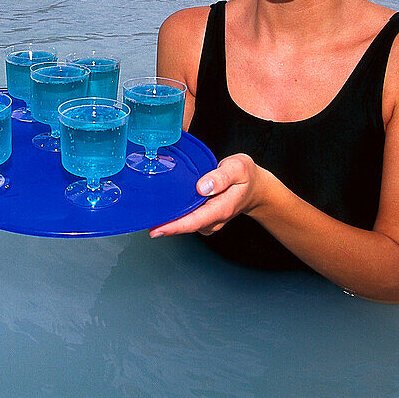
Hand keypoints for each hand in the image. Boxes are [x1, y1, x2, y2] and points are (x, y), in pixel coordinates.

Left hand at [149, 153, 269, 236]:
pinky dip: (174, 215)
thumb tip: (203, 187)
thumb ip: (221, 176)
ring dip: (168, 220)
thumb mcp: (238, 167)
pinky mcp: (204, 218)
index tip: (157, 230)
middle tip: (143, 220)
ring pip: (185, 223)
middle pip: (185, 225)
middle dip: (165, 225)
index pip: (194, 220)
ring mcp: (208, 221)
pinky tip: (163, 208)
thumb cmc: (246, 176)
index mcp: (222, 208)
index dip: (175, 227)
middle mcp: (213, 219)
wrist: (255, 187)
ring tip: (149, 213)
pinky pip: (186, 218)